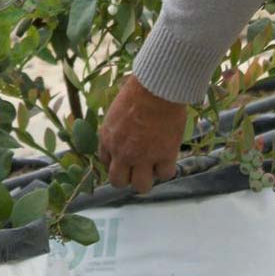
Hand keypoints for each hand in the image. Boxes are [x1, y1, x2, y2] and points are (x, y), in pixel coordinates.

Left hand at [98, 74, 186, 193]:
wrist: (156, 89)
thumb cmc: (137, 92)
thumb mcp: (115, 112)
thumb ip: (116, 130)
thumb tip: (122, 138)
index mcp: (107, 139)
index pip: (106, 163)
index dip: (117, 162)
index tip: (126, 157)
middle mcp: (121, 153)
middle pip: (118, 182)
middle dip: (127, 178)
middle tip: (138, 169)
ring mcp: (142, 157)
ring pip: (141, 186)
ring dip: (147, 179)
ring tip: (154, 167)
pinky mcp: (164, 156)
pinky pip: (165, 175)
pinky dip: (167, 169)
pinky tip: (168, 158)